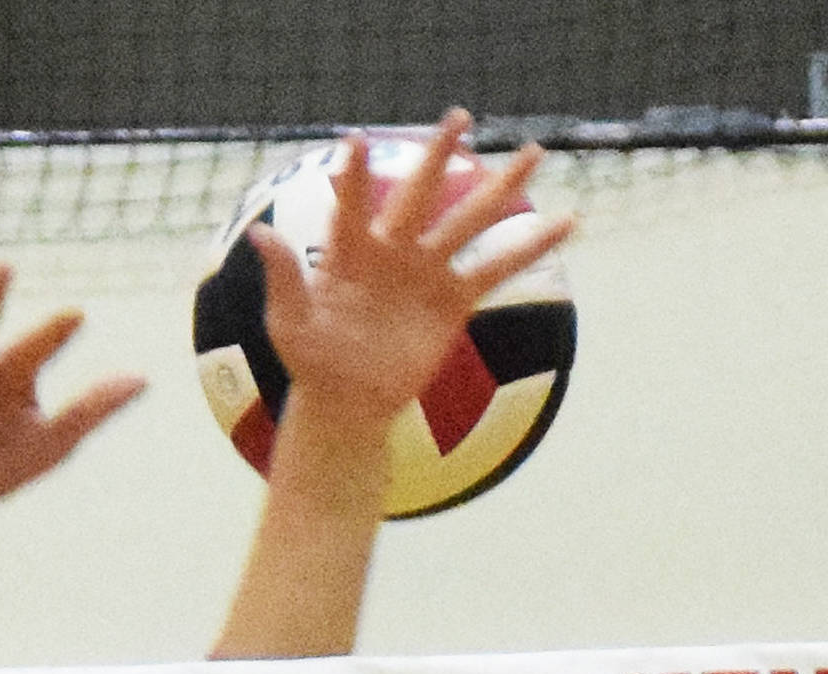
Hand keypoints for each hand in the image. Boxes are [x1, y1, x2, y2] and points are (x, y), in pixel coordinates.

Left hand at [254, 110, 572, 432]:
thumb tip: (259, 234)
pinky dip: (532, 249)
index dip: (357, 174)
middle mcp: (394, 251)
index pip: (354, 203)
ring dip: (501, 188)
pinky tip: (567, 223)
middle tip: (459, 115)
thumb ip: (283, 277)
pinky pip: (497, 269)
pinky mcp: (454, 301)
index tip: (357, 140)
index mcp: (352, 251)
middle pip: (423, 192)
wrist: (349, 404)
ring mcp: (427, 273)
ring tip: (534, 153)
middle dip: (441, 153)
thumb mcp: (289, 324)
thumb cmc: (313, 364)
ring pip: (469, 221)